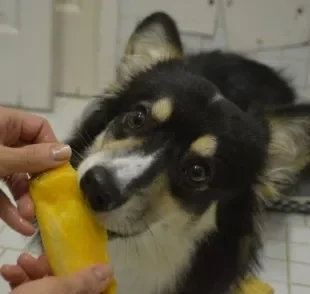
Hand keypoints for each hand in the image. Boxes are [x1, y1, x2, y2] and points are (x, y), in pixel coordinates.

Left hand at [0, 107, 70, 234]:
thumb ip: (30, 156)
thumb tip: (66, 152)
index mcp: (6, 124)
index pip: (40, 130)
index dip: (53, 148)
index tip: (59, 170)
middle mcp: (4, 142)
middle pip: (33, 159)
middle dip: (39, 183)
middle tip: (47, 199)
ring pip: (18, 180)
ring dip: (26, 200)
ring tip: (32, 217)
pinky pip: (2, 193)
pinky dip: (11, 209)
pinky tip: (21, 225)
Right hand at [1, 253, 112, 293]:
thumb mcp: (61, 291)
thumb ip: (85, 281)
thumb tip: (109, 271)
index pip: (90, 290)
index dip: (86, 273)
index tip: (79, 257)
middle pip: (62, 285)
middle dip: (48, 267)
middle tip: (39, 257)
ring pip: (42, 285)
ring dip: (30, 269)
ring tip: (22, 261)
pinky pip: (26, 291)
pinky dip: (18, 278)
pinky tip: (8, 271)